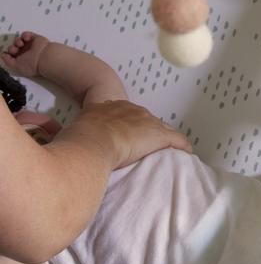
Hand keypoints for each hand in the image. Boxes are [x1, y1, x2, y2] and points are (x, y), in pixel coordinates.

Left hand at [2, 31, 49, 77]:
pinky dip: (25, 35)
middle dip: (13, 47)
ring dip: (18, 41)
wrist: (44, 58)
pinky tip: (26, 39)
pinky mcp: (35, 39)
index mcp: (23, 61)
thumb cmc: (33, 65)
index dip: (9, 53)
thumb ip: (7, 61)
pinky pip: (27, 34)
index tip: (9, 53)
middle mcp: (27, 54)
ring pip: (19, 40)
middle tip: (15, 49)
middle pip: (14, 47)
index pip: (12, 55)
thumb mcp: (16, 66)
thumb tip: (3, 55)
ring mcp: (31, 46)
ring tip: (21, 44)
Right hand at [59, 100, 191, 169]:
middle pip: (148, 120)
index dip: (132, 127)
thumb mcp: (77, 132)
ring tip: (170, 152)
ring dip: (167, 140)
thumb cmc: (81, 139)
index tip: (132, 138)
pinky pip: (178, 140)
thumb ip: (80, 135)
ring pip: (164, 129)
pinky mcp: (159, 135)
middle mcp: (132, 110)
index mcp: (111, 108)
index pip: (128, 116)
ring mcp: (147, 121)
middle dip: (151, 132)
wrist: (94, 140)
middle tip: (151, 147)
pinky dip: (183, 147)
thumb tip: (71, 148)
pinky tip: (187, 155)